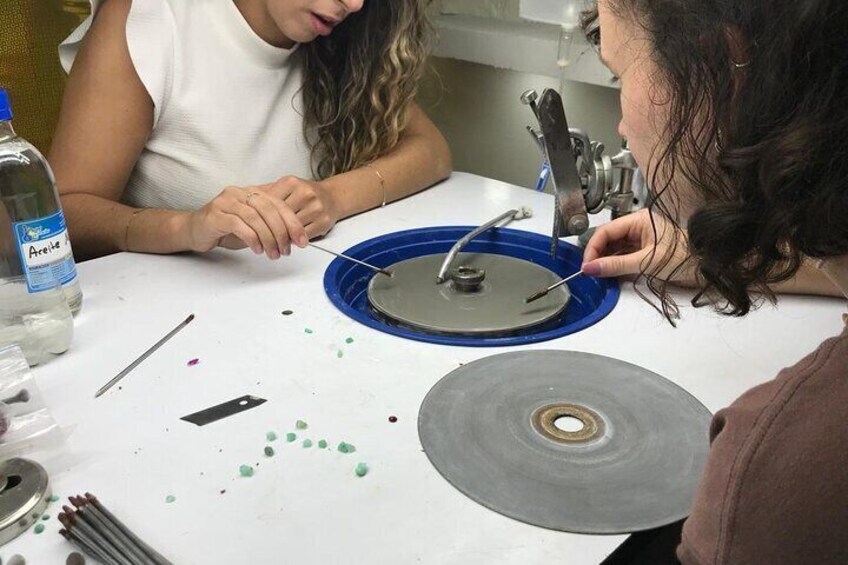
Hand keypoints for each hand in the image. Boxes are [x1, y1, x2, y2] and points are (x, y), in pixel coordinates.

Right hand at [180, 186, 307, 258]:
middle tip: (287, 250)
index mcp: (252, 192)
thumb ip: (271, 227)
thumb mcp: (253, 226)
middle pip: (269, 210)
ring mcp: (226, 202)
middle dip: (283, 232)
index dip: (293, 223)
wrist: (194, 230)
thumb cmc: (225, 229)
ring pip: (256, 218)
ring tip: (273, 254)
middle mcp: (239, 193)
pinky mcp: (216, 214)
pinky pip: (240, 225)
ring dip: (269, 238)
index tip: (302, 241)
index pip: (279, 204)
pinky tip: (258, 250)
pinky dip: (252, 239)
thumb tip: (293, 238)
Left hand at [258, 176, 339, 239]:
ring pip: (291, 228)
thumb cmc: (306, 193)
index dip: (259, 216)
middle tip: (259, 239)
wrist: (333, 196)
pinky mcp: (323, 222)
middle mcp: (304, 193)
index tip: (251, 225)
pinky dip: (294, 241)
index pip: (269, 202)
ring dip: (281, 238)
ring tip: (273, 244)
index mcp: (291, 183)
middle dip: (269, 229)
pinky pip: (303, 235)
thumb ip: (267, 193)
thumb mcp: (286, 187)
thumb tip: (244, 200)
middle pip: (279, 217)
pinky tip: (288, 242)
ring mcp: (315, 208)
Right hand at [581, 209, 695, 284]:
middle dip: (597, 255)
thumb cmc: (685, 257)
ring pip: (613, 248)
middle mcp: (638, 226)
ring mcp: (641, 238)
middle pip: (607, 239)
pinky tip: (610, 274)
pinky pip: (622, 256)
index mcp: (639, 220)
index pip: (605, 231)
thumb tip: (591, 267)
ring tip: (598, 274)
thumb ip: (616, 266)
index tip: (586, 264)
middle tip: (590, 271)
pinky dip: (614, 266)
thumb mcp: (646, 262)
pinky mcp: (643, 250)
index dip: (593, 247)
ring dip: (605, 261)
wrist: (707, 267)